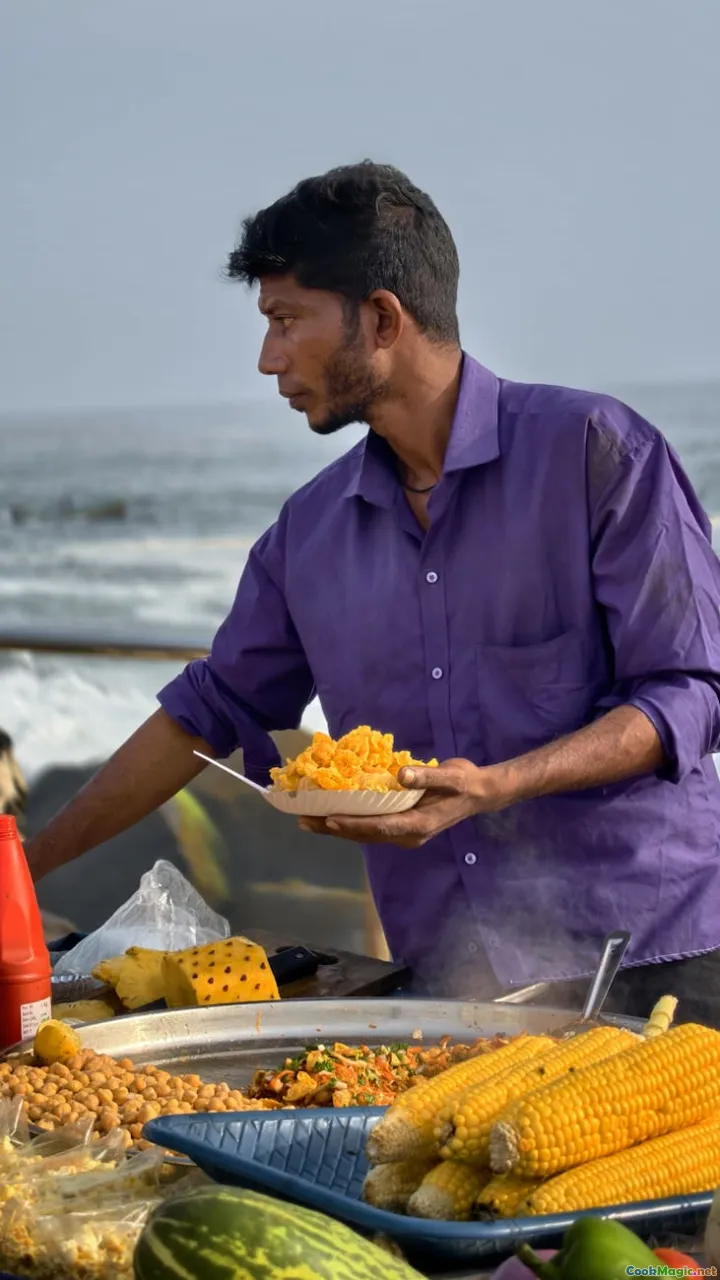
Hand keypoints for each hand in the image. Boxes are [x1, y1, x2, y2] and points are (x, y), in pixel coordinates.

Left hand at [296, 757, 512, 847]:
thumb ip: (428, 776)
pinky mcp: (401, 826)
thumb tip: (403, 774)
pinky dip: (350, 822)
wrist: (480, 793)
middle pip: (365, 834)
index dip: (353, 824)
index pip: (380, 826)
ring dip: (337, 828)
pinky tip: (331, 815)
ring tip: (308, 821)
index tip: (329, 819)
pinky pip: (371, 826)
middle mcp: (407, 835)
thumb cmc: (465, 783)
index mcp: (418, 825)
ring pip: (365, 833)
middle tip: (304, 821)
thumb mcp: (452, 777)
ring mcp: (403, 833)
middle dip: (334, 829)